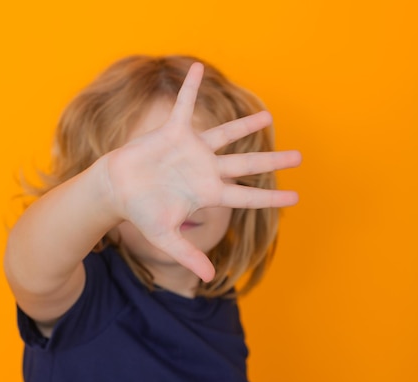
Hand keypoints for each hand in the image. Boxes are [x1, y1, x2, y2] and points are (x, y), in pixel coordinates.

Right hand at [104, 62, 300, 281]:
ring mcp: (191, 150)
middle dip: (273, 161)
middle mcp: (206, 169)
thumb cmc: (141, 212)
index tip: (296, 198)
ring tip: (269, 116)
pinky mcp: (173, 133)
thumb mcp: (165, 236)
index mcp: (208, 193)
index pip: (246, 196)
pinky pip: (183, 106)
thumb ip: (187, 255)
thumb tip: (210, 277)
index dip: (271, 198)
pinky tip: (196, 68)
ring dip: (246, 125)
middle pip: (247, 165)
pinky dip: (189, 88)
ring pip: (226, 134)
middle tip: (299, 158)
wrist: (117, 191)